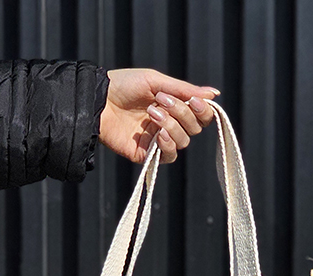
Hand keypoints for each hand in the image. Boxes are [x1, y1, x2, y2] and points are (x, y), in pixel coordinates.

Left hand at [100, 68, 218, 164]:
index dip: (203, 110)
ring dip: (171, 125)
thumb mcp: (156, 81)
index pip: (200, 115)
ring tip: (151, 112)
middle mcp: (169, 124)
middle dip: (182, 113)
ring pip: (183, 141)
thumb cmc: (124, 85)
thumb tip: (215, 94)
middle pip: (194, 128)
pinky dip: (168, 145)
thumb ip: (185, 90)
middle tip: (162, 101)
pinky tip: (158, 134)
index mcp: (174, 106)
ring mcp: (158, 140)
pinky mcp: (147, 154)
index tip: (194, 101)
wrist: (98, 100)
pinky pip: (169, 156)